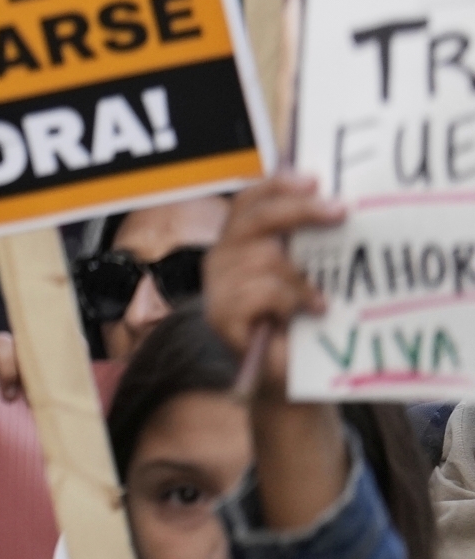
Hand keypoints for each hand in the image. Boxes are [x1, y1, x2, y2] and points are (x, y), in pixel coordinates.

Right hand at [205, 172, 339, 399]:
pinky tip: (311, 310)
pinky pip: (260, 291)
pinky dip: (292, 299)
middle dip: (299, 211)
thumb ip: (305, 244)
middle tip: (340, 212)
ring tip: (321, 299)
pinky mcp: (221, 317)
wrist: (286, 379)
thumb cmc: (300, 324)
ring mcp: (217, 289)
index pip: (248, 201)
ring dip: (301, 276)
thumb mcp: (303, 275)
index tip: (314, 179)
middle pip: (254, 219)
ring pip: (262, 258)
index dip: (276, 185)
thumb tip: (334, 202)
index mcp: (237, 243)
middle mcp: (220, 260)